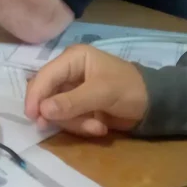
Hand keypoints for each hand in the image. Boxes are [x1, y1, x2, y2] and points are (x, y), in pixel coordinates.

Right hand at [23, 45, 148, 136]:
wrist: (154, 106)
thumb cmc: (129, 89)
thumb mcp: (102, 93)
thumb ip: (72, 102)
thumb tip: (43, 111)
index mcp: (72, 59)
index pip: (45, 76)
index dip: (36, 95)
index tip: (32, 116)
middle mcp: (68, 73)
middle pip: (46, 95)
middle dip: (57, 113)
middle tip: (55, 127)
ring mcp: (73, 91)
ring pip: (57, 111)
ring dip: (75, 123)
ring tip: (96, 126)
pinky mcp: (79, 107)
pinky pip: (69, 120)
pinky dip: (83, 126)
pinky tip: (100, 126)